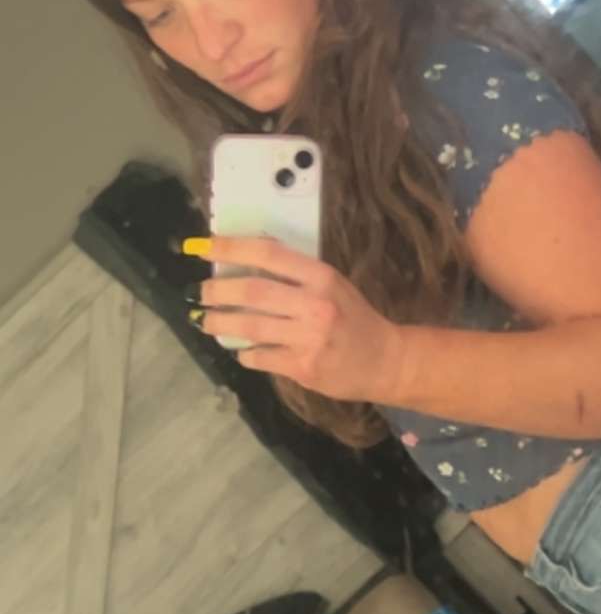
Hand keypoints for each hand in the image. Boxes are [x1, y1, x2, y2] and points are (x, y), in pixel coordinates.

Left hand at [196, 238, 402, 400]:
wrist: (386, 361)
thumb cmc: (355, 318)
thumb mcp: (332, 285)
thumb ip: (295, 274)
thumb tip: (244, 263)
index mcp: (321, 277)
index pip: (268, 253)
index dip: (230, 248)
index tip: (203, 246)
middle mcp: (314, 305)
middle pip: (251, 292)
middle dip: (217, 291)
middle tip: (201, 293)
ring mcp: (308, 339)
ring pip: (249, 327)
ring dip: (219, 323)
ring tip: (205, 320)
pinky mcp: (303, 368)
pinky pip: (261, 357)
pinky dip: (245, 353)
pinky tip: (243, 350)